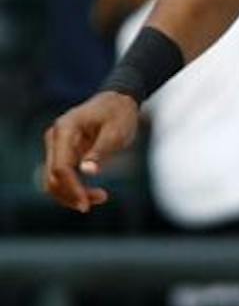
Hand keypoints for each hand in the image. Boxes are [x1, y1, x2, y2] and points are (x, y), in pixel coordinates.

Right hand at [42, 92, 140, 212]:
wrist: (117, 101)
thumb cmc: (119, 115)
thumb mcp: (116, 132)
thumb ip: (101, 151)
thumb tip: (87, 171)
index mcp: (65, 130)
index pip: (61, 167)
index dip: (72, 188)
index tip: (87, 204)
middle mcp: (55, 138)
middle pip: (52, 177)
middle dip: (72, 194)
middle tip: (102, 198)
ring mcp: (56, 145)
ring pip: (53, 179)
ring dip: (71, 194)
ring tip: (101, 197)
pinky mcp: (63, 152)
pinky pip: (61, 175)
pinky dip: (73, 188)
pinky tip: (93, 193)